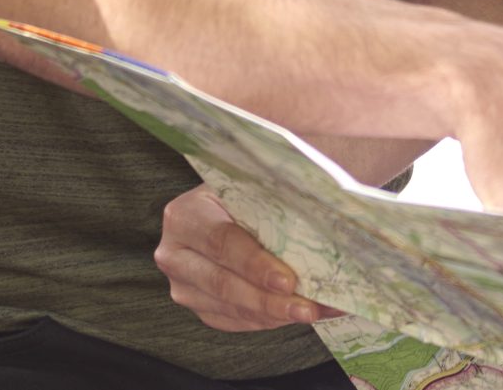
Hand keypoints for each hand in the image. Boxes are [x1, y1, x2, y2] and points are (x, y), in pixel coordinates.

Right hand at [158, 184, 341, 331]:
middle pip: (222, 283)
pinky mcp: (200, 305)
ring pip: (229, 308)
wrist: (234, 203)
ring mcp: (184, 284)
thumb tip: (327, 205)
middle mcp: (175, 253)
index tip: (288, 280)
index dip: (255, 264)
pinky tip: (297, 314)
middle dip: (268, 299)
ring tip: (313, 312)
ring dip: (274, 314)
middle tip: (307, 307)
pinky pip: (234, 321)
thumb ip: (278, 191)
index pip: (221, 242)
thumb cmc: (251, 188)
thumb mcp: (258, 180)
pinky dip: (268, 320)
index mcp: (185, 214)